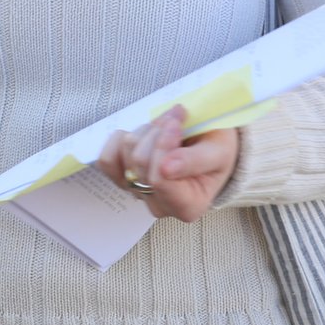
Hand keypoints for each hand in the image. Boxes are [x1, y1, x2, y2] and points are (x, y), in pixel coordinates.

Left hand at [95, 105, 239, 222]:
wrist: (208, 146)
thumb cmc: (217, 150)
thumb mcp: (218, 151)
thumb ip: (195, 161)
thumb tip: (166, 169)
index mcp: (189, 207)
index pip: (160, 179)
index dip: (164, 146)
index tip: (177, 123)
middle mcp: (160, 206)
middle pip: (139, 164)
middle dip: (157, 132)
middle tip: (175, 118)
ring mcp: (137, 193)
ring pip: (123, 157)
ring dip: (143, 132)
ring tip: (164, 125)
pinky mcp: (121, 179)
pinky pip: (106, 160)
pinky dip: (119, 140)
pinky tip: (141, 134)